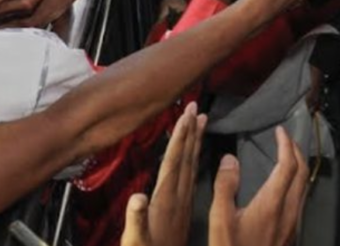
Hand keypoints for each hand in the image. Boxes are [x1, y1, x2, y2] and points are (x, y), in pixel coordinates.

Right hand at [122, 102, 205, 245]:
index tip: (189, 112)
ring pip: (192, 167)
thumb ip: (137, 219)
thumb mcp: (137, 241)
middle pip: (187, 158)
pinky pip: (192, 179)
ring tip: (202, 122)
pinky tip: (195, 157)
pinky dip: (194, 162)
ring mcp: (182, 206)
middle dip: (191, 132)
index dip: (181, 135)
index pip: (176, 160)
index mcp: (168, 199)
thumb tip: (137, 197)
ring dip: (195, 143)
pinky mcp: (183, 213)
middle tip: (197, 107)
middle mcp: (179, 199)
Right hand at [209, 126, 309, 245]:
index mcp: (272, 204)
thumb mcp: (219, 220)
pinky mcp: (290, 235)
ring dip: (298, 167)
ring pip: (303, 188)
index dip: (285, 144)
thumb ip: (225, 186)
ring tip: (285, 156)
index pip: (287, 165)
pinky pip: (299, 200)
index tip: (279, 130)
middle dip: (296, 151)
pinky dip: (295, 182)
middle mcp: (289, 212)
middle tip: (284, 138)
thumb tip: (230, 159)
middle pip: (302, 174)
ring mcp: (292, 225)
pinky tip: (282, 186)